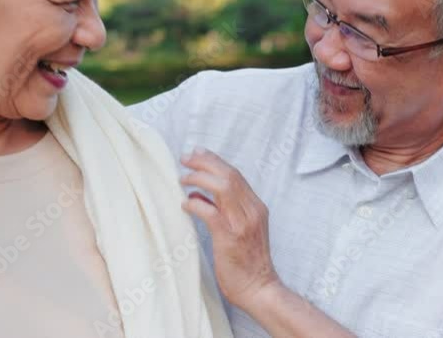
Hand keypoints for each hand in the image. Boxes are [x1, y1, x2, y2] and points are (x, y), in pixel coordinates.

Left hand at [181, 147, 279, 311]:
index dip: (214, 161)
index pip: (235, 174)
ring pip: (222, 187)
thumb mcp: (240, 229)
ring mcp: (242, 224)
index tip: (197, 153)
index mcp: (256, 207)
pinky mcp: (229, 238)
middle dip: (205, 162)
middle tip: (185, 158)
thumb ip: (223, 210)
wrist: (260, 289)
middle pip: (228, 175)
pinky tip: (184, 205)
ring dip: (199, 178)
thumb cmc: (247, 262)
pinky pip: (210, 213)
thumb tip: (198, 195)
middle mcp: (252, 211)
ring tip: (183, 178)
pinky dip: (195, 204)